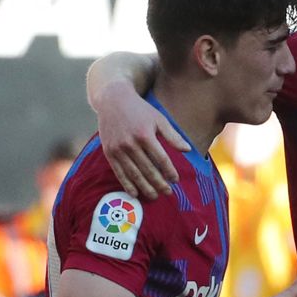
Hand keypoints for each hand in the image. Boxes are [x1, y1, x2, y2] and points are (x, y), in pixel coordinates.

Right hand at [96, 80, 188, 198]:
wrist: (113, 100)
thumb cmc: (141, 110)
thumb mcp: (159, 119)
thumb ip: (173, 136)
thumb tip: (188, 150)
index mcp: (145, 135)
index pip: (160, 159)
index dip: (169, 171)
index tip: (176, 180)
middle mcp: (130, 143)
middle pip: (147, 169)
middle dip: (159, 183)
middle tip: (168, 192)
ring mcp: (117, 149)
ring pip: (133, 173)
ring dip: (144, 187)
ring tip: (155, 196)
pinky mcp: (109, 152)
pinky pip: (118, 172)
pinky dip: (126, 184)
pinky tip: (135, 193)